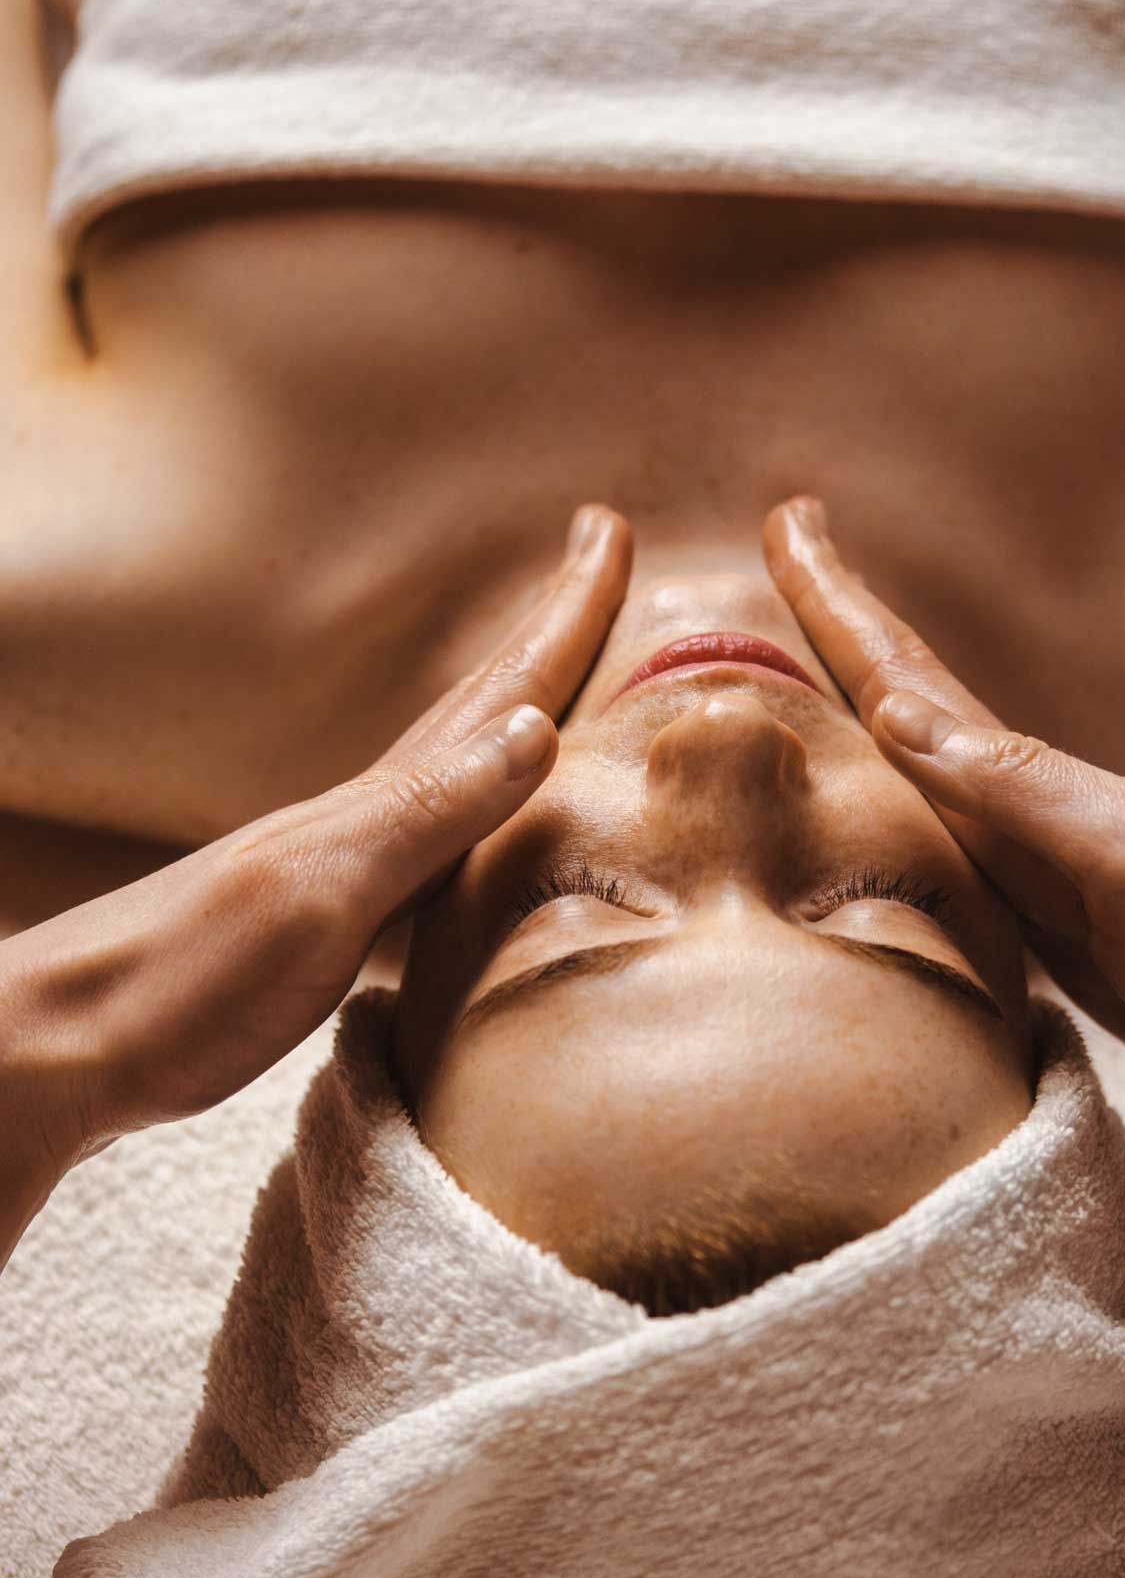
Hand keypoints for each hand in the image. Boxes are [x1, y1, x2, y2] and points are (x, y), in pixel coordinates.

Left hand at [0, 505, 631, 1247]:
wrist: (62, 1044)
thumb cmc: (183, 984)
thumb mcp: (318, 899)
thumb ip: (425, 817)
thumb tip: (535, 725)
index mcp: (375, 807)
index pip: (496, 695)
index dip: (559, 620)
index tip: (608, 534)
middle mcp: (362, 817)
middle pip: (478, 706)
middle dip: (547, 631)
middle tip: (595, 552)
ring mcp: (340, 862)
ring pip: (455, 762)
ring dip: (515, 705)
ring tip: (556, 673)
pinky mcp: (323, 921)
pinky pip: (432, 831)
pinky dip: (474, 797)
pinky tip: (468, 818)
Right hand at [762, 495, 1124, 1156]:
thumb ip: (1026, 792)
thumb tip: (893, 715)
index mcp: (1031, 787)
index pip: (908, 679)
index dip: (843, 605)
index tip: (790, 522)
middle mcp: (1021, 814)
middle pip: (902, 704)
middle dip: (838, 628)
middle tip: (788, 546)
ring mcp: (1033, 870)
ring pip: (916, 774)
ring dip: (858, 711)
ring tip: (808, 664)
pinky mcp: (1049, 936)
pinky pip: (942, 851)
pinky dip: (897, 813)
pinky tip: (891, 816)